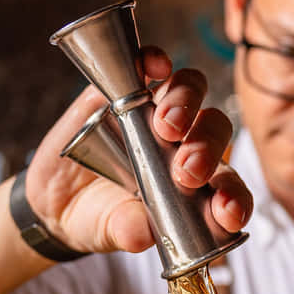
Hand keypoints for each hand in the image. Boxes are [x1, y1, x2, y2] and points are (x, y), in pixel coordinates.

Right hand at [24, 46, 251, 253]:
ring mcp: (157, 113)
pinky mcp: (125, 89)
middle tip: (187, 170)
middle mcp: (186, 144)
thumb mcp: (111, 231)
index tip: (227, 213)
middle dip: (207, 148)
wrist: (58, 202)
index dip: (235, 198)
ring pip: (190, 92)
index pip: (230, 186)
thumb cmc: (100, 219)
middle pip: (214, 131)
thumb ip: (128, 230)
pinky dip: (155, 60)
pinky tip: (155, 67)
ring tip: (166, 125)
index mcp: (199, 187)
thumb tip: (140, 233)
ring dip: (185, 104)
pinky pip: (148, 65)